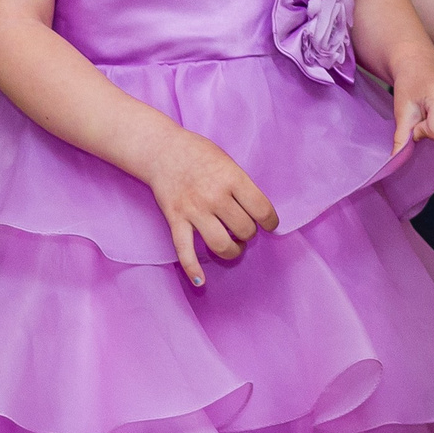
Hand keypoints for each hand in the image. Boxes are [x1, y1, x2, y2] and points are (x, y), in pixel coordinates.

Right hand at [137, 124, 277, 287]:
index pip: (262, 210)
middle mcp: (215, 197)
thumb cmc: (199, 154)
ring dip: (232, 251)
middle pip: (244, 229)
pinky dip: (193, 269)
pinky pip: (185, 251)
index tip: (270, 225)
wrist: (162, 150)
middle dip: (249, 234)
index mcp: (233, 179)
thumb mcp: (229, 162)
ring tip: (234, 247)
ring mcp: (194, 210)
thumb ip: (241, 186)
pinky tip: (201, 282)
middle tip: (245, 230)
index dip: (271, 222)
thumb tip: (257, 212)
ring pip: (221, 244)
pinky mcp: (175, 220)